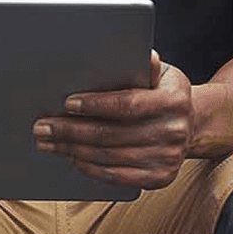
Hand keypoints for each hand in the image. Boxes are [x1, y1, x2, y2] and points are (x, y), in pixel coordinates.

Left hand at [33, 52, 193, 190]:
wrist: (191, 124)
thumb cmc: (162, 92)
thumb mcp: (160, 74)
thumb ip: (146, 67)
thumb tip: (144, 55)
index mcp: (174, 100)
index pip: (127, 105)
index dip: (95, 105)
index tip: (67, 103)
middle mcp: (175, 131)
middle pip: (111, 134)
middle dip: (70, 131)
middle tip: (41, 127)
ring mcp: (169, 158)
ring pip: (109, 156)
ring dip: (72, 150)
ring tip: (48, 142)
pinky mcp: (161, 178)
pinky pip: (117, 176)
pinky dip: (90, 167)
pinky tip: (71, 158)